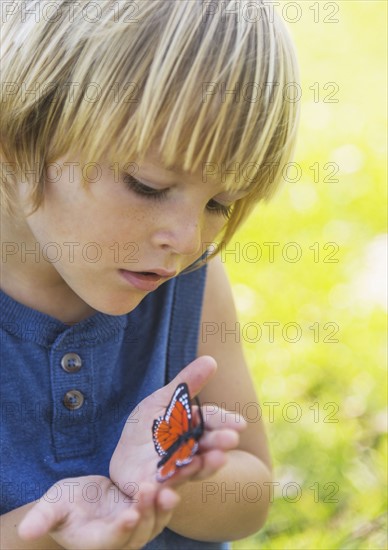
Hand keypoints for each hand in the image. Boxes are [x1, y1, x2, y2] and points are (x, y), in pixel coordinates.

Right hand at [17, 475, 179, 549]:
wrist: (83, 501)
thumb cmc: (65, 504)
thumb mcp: (52, 506)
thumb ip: (42, 518)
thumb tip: (26, 530)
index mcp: (95, 541)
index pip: (111, 540)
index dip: (121, 529)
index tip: (130, 515)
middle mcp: (119, 540)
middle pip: (138, 533)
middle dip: (146, 513)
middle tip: (150, 489)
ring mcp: (136, 529)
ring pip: (155, 524)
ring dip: (163, 509)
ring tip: (167, 488)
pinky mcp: (147, 514)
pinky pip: (161, 511)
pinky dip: (169, 500)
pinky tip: (175, 483)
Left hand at [110, 356, 246, 490]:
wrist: (126, 460)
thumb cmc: (148, 427)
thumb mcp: (163, 399)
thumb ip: (187, 383)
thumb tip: (212, 359)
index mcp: (192, 428)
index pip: (211, 422)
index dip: (224, 422)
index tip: (239, 424)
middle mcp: (188, 451)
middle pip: (205, 447)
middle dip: (218, 443)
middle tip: (231, 440)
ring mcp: (172, 470)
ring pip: (189, 469)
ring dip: (202, 466)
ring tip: (215, 460)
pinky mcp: (152, 486)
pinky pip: (159, 490)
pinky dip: (166, 491)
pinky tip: (167, 489)